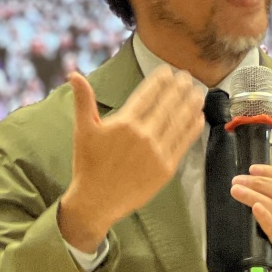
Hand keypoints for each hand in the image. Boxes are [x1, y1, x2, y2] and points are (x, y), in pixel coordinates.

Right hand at [58, 68, 203, 251]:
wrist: (96, 201)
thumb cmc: (88, 164)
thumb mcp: (83, 129)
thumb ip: (83, 100)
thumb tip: (73, 74)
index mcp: (125, 123)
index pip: (147, 94)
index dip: (160, 80)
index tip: (168, 71)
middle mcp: (143, 135)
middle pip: (167, 105)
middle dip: (179, 88)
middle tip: (187, 76)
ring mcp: (157, 152)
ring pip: (179, 122)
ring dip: (190, 104)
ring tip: (197, 92)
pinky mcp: (166, 169)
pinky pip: (183, 143)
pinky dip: (192, 128)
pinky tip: (198, 117)